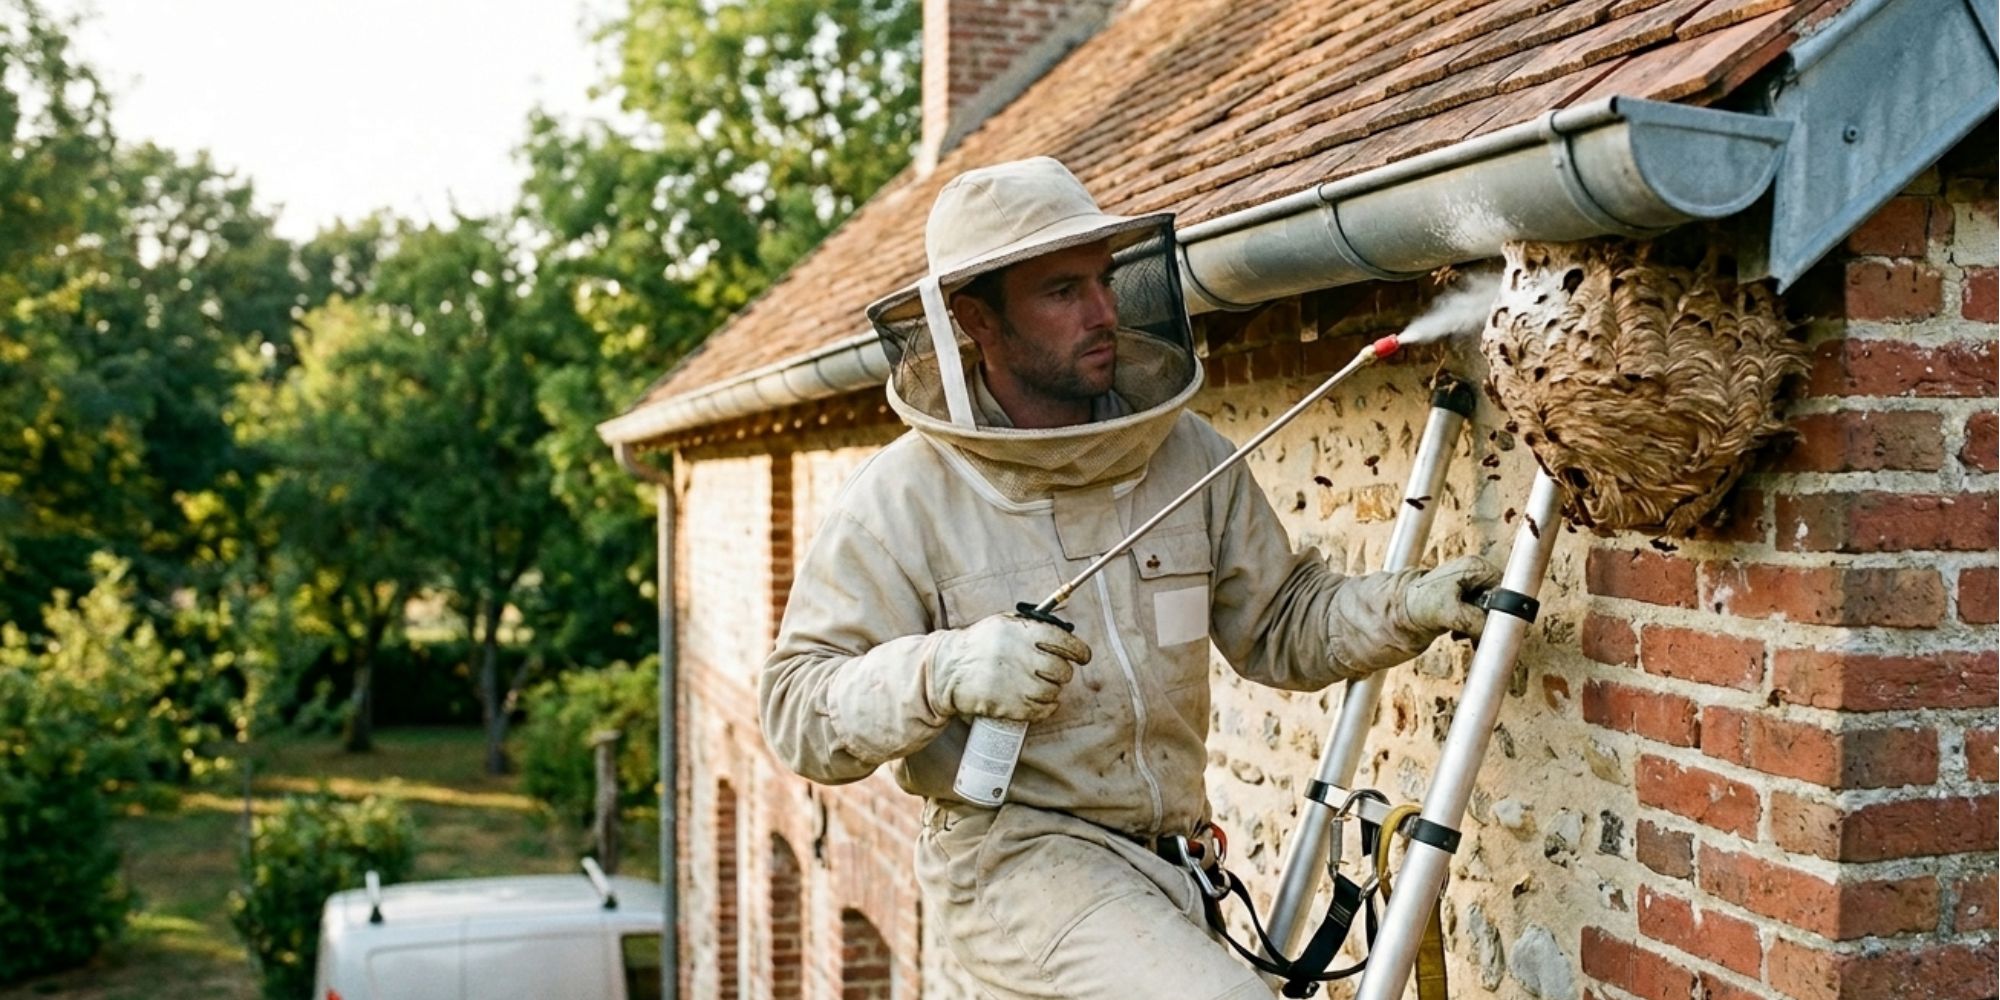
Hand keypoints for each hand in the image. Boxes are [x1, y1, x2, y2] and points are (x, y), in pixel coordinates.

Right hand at [928, 613, 1091, 721]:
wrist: (945, 670)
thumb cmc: (978, 645)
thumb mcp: (1001, 624)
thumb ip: (1031, 626)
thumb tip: (1065, 632)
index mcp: (1019, 631)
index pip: (1064, 641)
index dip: (1079, 651)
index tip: (1083, 657)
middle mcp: (1019, 655)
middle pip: (1061, 669)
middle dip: (1062, 672)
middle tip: (1054, 672)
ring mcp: (1014, 683)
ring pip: (1053, 691)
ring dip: (1053, 690)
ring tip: (1041, 686)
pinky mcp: (1008, 706)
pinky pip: (1042, 710)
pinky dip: (1047, 707)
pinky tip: (1042, 702)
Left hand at [1404, 555, 1501, 640]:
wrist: (1396, 611)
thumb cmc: (1419, 604)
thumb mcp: (1452, 613)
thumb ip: (1476, 621)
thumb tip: (1494, 631)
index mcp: (1477, 568)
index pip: (1508, 591)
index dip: (1504, 612)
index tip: (1492, 629)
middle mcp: (1476, 575)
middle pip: (1501, 603)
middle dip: (1490, 623)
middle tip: (1475, 637)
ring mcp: (1471, 587)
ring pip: (1491, 613)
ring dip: (1481, 629)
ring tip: (1463, 636)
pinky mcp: (1464, 601)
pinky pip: (1479, 618)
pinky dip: (1473, 630)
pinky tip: (1458, 635)